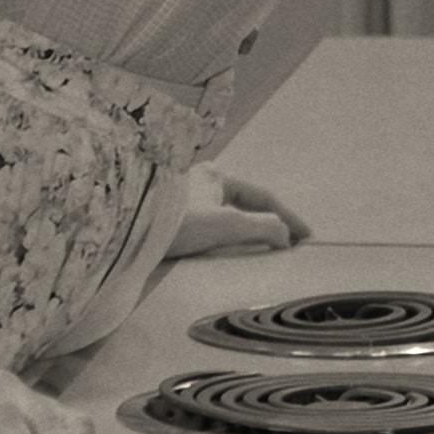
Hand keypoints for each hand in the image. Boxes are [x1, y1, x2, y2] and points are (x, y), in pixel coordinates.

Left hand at [165, 164, 309, 258]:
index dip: (288, 217)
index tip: (305, 236)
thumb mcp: (227, 224)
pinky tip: (229, 257)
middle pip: (244, 207)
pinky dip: (225, 244)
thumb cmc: (177, 224)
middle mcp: (199, 185)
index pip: (262, 196)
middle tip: (287, 245)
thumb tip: (284, 237)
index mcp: (216, 176)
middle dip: (267, 224)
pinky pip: (208, 233)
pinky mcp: (169, 226)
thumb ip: (263, 227)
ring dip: (245, 236)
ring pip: (225, 220)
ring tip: (262, 254)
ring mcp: (183, 205)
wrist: (128, 236)